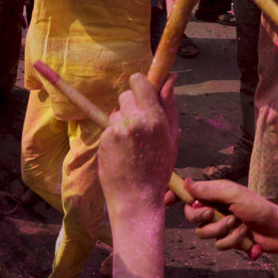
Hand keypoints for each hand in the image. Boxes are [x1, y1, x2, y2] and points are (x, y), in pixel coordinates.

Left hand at [98, 74, 179, 216]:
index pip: (139, 81)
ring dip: (121, 121)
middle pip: (126, 94)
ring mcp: (118, 129)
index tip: (141, 93)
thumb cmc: (158, 169)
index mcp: (156, 118)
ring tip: (131, 143)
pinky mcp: (104, 138)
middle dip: (131, 105)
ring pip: (116, 111)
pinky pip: (108, 126)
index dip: (139, 85)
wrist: (137, 198)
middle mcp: (136, 120)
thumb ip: (169, 105)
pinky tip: (121, 151)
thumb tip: (169, 78)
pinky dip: (113, 134)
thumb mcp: (172, 137)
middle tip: (139, 126)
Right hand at [181, 178, 277, 258]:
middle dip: (203, 217)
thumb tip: (185, 182)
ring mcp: (220, 226)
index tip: (166, 201)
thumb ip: (208, 190)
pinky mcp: (228, 241)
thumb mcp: (233, 194)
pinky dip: (233, 241)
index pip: (188, 193)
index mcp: (214, 193)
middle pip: (191, 217)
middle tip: (214, 214)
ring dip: (223, 230)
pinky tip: (245, 236)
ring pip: (203, 234)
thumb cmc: (258, 207)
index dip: (176, 196)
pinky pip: (218, 245)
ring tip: (239, 224)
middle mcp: (214, 209)